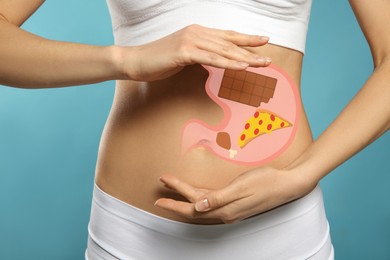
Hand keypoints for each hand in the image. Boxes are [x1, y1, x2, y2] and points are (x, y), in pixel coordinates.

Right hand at [120, 24, 270, 80]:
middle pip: (229, 42)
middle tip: (269, 58)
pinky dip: (228, 63)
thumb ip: (199, 54)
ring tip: (262, 64)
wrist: (135, 61)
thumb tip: (213, 60)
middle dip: (251, 50)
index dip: (246, 39)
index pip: (227, 36)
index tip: (263, 41)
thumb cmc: (159, 60)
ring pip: (224, 50)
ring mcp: (191, 41)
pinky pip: (211, 58)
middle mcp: (197, 32)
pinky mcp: (184, 52)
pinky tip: (242, 67)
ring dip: (245, 58)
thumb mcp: (183, 55)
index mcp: (197, 32)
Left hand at [155, 167, 316, 223]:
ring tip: (173, 189)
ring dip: (186, 197)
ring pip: (202, 204)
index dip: (175, 202)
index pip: (193, 208)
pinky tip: (195, 193)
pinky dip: (199, 197)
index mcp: (225, 210)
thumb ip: (218, 198)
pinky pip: (211, 202)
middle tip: (160, 191)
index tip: (160, 196)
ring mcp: (231, 209)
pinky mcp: (235, 203)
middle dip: (176, 199)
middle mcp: (226, 212)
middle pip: (194, 207)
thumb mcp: (241, 187)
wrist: (287, 184)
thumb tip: (197, 207)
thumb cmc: (266, 181)